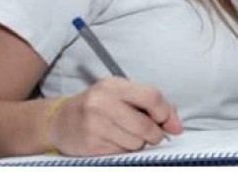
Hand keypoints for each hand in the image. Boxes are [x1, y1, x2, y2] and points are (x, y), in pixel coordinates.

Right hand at [48, 78, 182, 156]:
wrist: (60, 120)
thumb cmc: (100, 105)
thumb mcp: (123, 94)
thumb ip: (153, 105)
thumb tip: (177, 126)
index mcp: (114, 86)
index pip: (151, 97)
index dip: (165, 113)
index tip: (168, 123)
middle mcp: (102, 103)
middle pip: (145, 125)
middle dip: (155, 134)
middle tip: (153, 134)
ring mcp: (94, 125)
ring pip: (135, 143)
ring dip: (139, 143)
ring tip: (128, 135)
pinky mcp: (89, 145)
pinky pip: (121, 153)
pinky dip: (124, 149)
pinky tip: (114, 140)